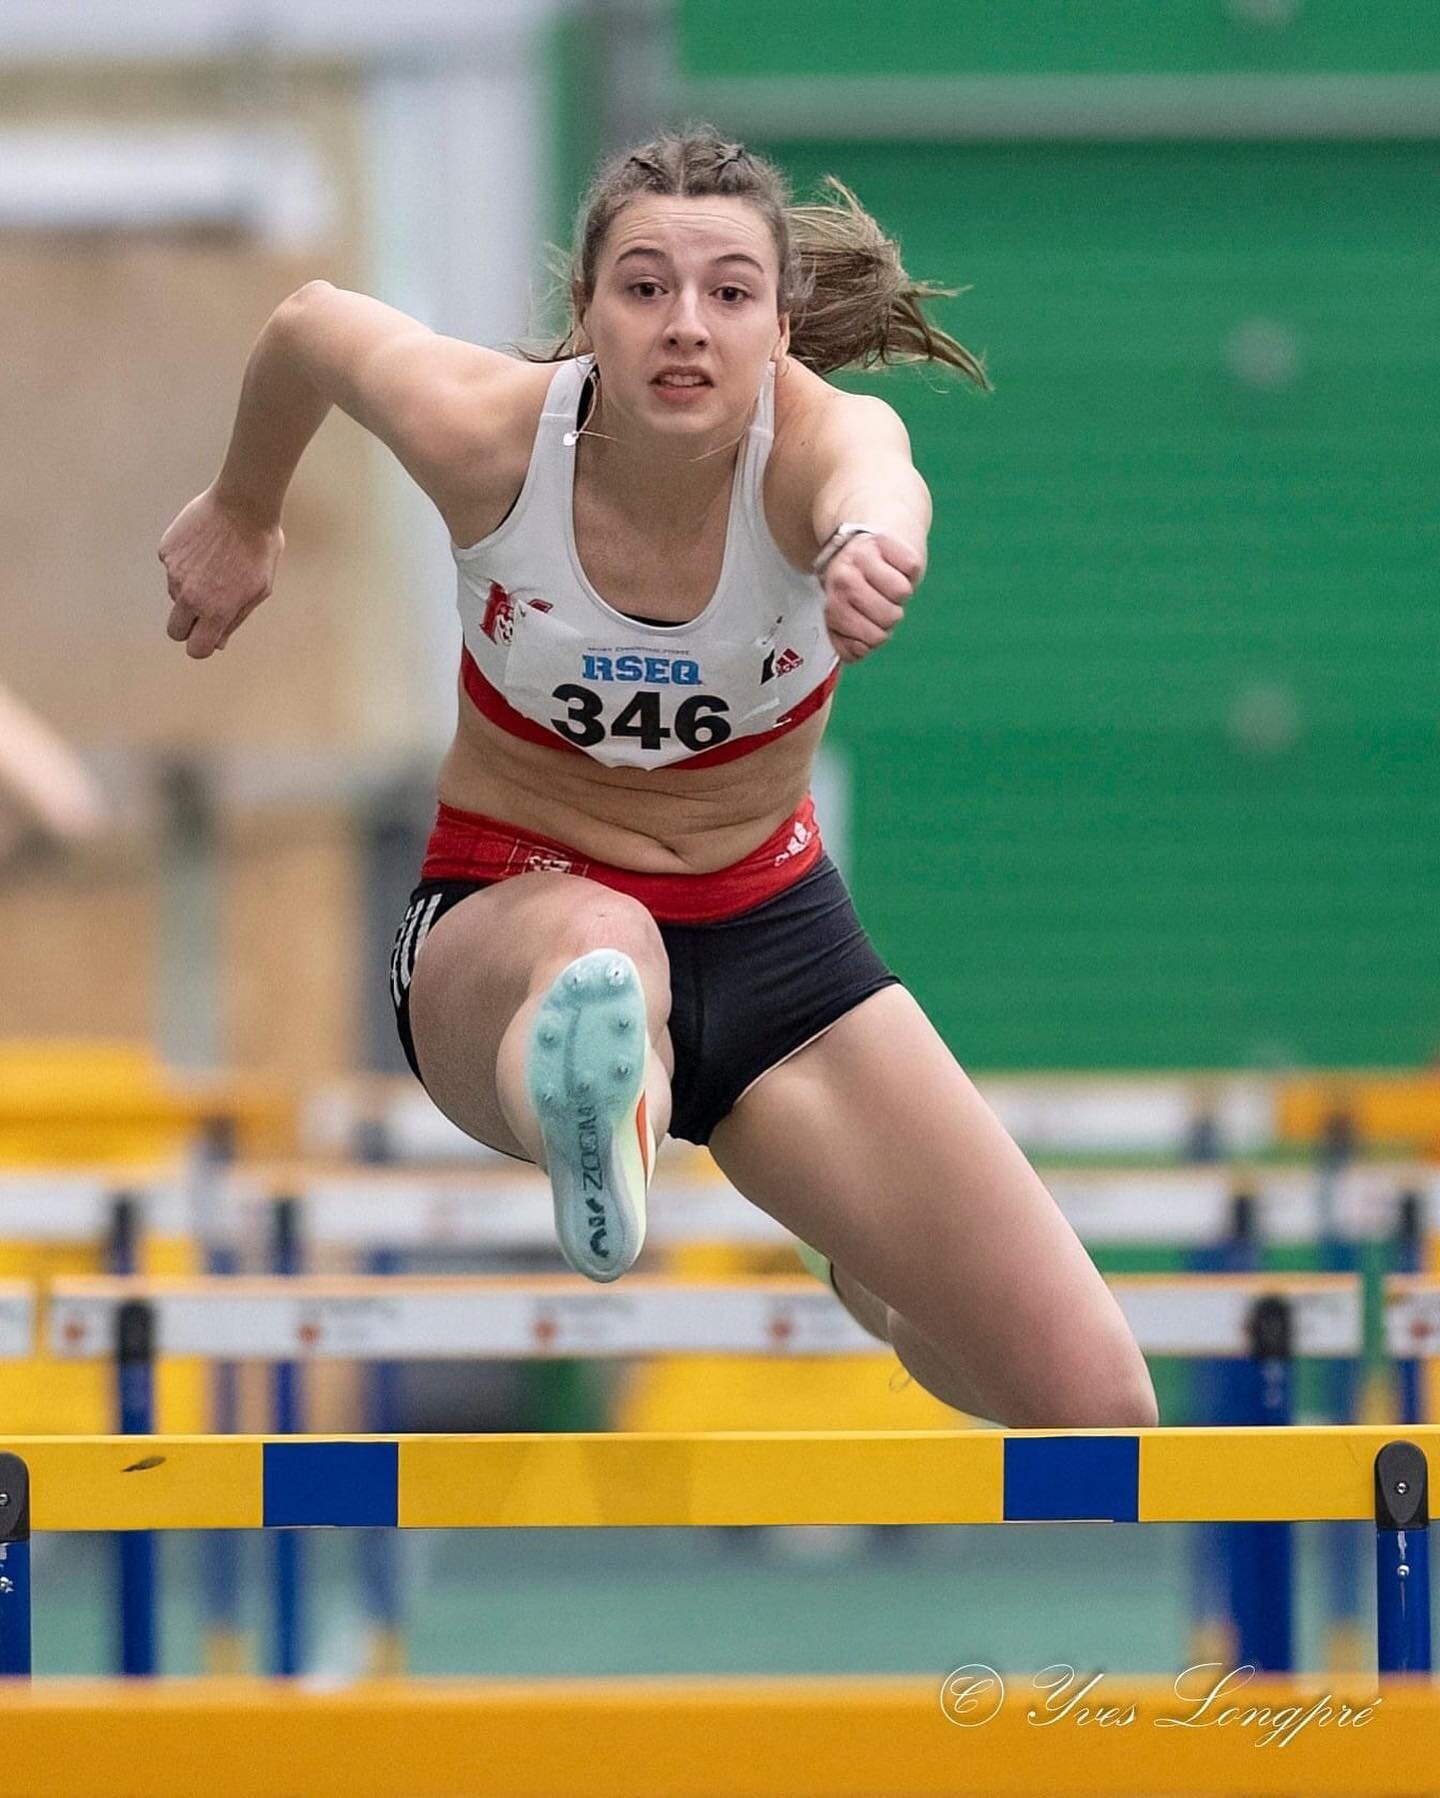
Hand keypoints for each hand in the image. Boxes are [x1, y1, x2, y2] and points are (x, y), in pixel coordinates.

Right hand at [157, 486, 283, 658]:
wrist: (242, 504)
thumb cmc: (259, 546)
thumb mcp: (259, 589)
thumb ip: (236, 618)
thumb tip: (219, 641)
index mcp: (215, 610)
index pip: (196, 648)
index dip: (202, 645)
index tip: (208, 636)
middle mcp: (189, 595)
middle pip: (175, 629)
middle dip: (188, 625)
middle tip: (206, 607)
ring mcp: (174, 572)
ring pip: (174, 595)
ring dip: (189, 589)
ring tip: (213, 564)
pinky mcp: (166, 551)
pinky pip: (171, 567)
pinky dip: (184, 563)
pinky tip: (204, 547)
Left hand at [820, 529, 922, 664]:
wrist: (869, 525)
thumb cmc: (858, 574)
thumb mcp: (844, 605)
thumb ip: (847, 637)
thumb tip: (858, 652)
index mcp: (833, 597)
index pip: (864, 641)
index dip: (872, 639)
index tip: (867, 621)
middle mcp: (844, 575)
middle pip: (888, 619)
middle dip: (890, 615)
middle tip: (881, 598)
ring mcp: (864, 557)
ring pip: (901, 593)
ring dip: (900, 591)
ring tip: (888, 579)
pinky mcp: (888, 541)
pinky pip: (911, 569)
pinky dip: (909, 569)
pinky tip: (895, 562)